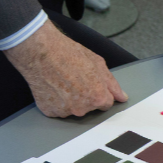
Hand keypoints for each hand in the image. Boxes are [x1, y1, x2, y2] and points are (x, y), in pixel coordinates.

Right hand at [5, 19, 128, 117]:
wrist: (40, 51)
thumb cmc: (67, 53)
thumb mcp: (97, 62)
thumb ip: (112, 83)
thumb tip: (122, 96)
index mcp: (97, 97)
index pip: (106, 103)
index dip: (99, 91)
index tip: (90, 83)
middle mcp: (82, 108)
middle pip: (88, 108)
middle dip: (84, 96)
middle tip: (74, 79)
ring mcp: (64, 111)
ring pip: (72, 109)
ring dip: (69, 100)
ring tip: (61, 80)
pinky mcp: (49, 111)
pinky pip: (56, 109)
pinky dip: (55, 101)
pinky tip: (52, 86)